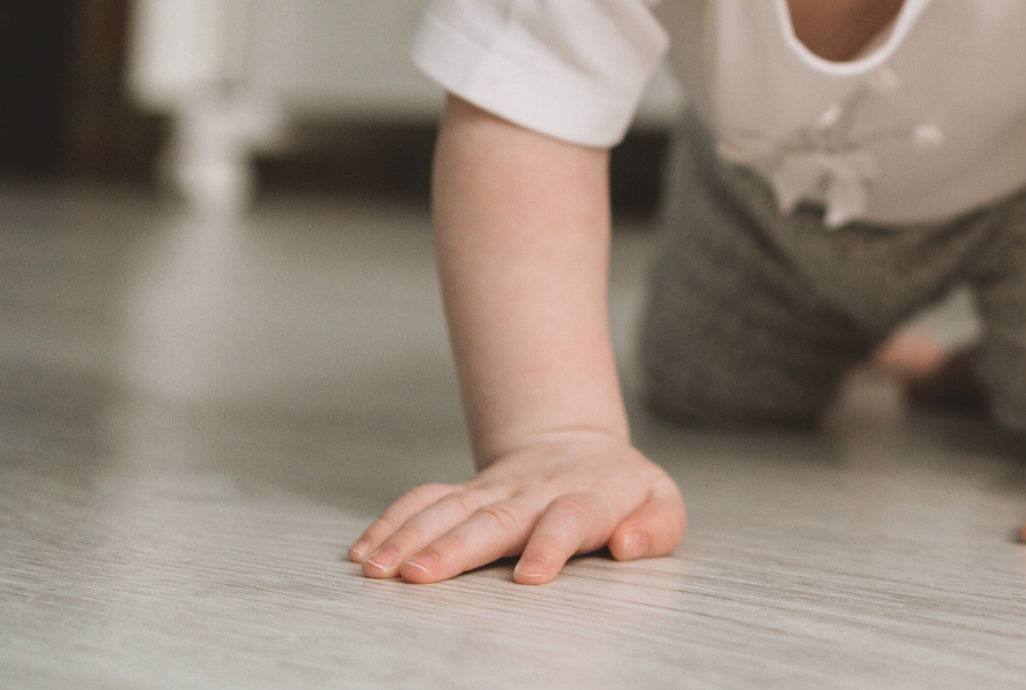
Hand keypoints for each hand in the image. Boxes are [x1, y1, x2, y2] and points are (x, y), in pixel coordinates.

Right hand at [349, 429, 684, 585]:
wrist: (577, 446)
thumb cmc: (622, 490)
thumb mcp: (661, 503)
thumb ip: (657, 525)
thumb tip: (630, 544)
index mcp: (586, 499)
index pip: (567, 520)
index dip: (550, 546)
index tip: (530, 578)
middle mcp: (532, 493)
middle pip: (492, 518)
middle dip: (453, 547)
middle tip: (419, 576)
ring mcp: (492, 491)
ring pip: (447, 510)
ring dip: (409, 537)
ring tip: (376, 568)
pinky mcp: (463, 494)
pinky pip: (422, 501)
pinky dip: (391, 522)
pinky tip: (364, 551)